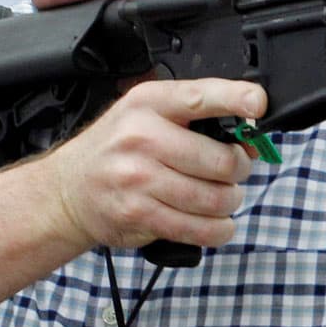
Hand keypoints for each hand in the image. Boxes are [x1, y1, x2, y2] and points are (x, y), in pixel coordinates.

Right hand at [41, 78, 265, 251]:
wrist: (68, 189)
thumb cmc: (117, 149)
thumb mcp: (147, 115)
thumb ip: (195, 118)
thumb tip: (249, 139)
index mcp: (149, 103)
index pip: (200, 96)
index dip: (236, 99)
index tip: (258, 104)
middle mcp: (141, 137)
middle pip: (221, 161)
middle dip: (239, 171)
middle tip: (232, 173)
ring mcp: (138, 179)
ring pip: (215, 199)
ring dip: (229, 203)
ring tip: (221, 198)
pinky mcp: (139, 215)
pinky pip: (198, 229)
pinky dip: (218, 230)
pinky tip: (214, 223)